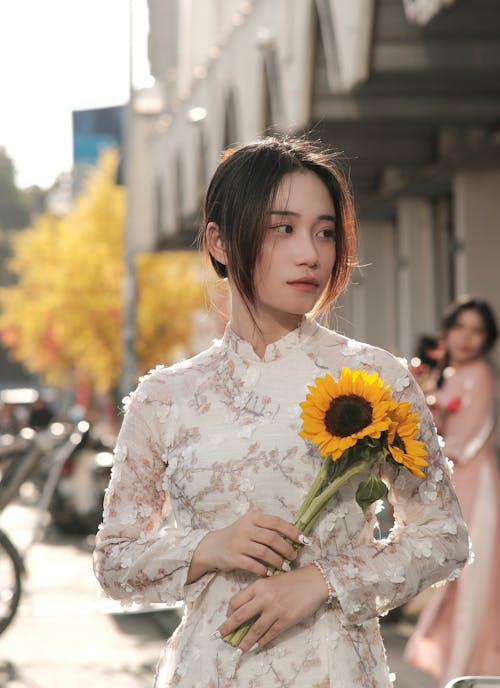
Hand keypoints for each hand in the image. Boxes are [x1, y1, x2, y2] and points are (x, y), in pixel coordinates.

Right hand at [188, 512, 305, 581]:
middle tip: (294, 556)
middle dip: (286, 548)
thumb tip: (294, 537)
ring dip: (278, 561)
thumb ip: (268, 529)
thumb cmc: (238, 536)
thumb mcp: (250, 526)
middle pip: (272, 538)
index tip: (303, 540)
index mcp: (253, 518)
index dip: (292, 531)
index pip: (276, 522)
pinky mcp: (233, 557)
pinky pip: (254, 565)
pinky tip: (270, 572)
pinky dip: (264, 570)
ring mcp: (239, 543)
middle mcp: (245, 528)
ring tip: (285, 566)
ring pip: (264, 552)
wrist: (213, 546)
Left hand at [217, 564, 329, 651]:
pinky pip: (270, 634)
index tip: (227, 618)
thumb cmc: (292, 580)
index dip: (229, 612)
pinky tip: (258, 644)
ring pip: (254, 630)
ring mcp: (275, 610)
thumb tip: (246, 609)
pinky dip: (263, 641)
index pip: (237, 600)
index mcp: (259, 585)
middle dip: (228, 628)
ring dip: (245, 641)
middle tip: (222, 635)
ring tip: (239, 648)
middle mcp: (264, 598)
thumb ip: (258, 592)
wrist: (313, 581)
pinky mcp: (285, 620)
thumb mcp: (271, 581)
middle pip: (240, 616)